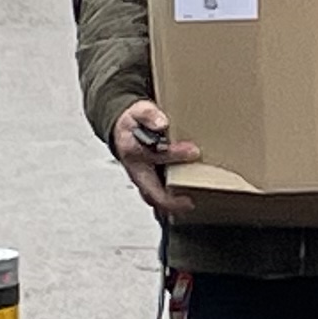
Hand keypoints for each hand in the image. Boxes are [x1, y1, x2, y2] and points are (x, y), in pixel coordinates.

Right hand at [112, 97, 197, 220]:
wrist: (122, 129)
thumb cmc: (133, 121)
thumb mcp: (139, 111)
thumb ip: (150, 115)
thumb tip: (162, 123)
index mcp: (133, 151)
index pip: (154, 156)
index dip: (174, 155)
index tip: (194, 151)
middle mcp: (136, 169)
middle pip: (150, 190)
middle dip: (169, 199)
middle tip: (189, 202)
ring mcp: (141, 179)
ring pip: (153, 198)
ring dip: (168, 205)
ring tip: (188, 207)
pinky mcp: (148, 183)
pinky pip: (157, 197)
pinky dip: (169, 203)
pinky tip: (185, 204)